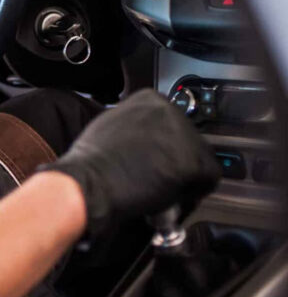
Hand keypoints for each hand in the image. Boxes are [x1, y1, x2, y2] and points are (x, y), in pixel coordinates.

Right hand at [42, 89, 220, 235]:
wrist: (90, 182)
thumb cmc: (91, 160)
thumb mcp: (111, 126)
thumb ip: (135, 127)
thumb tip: (147, 144)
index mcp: (149, 99)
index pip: (173, 124)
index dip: (165, 148)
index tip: (155, 161)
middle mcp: (171, 111)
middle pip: (189, 141)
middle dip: (175, 162)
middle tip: (157, 179)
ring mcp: (184, 136)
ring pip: (200, 161)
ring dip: (183, 178)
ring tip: (159, 191)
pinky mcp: (193, 162)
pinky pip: (207, 181)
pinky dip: (192, 194)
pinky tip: (168, 198)